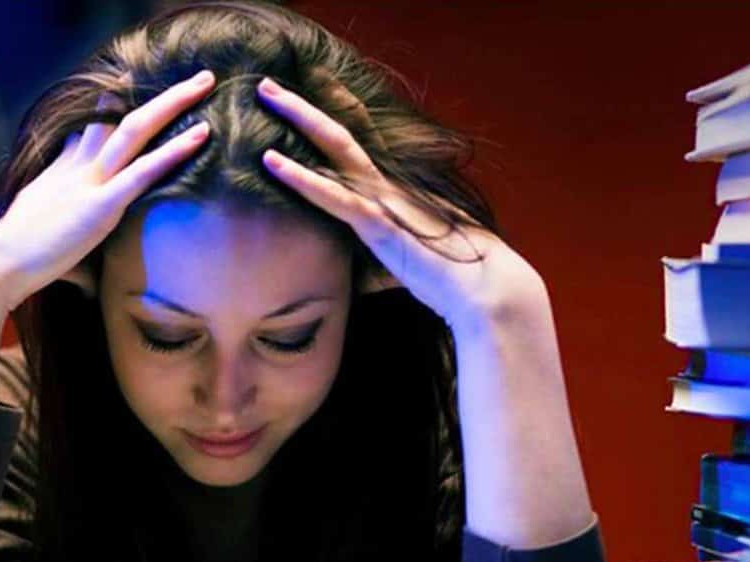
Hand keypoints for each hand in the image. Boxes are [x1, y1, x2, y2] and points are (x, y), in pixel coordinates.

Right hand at [0, 68, 217, 304]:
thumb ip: (70, 247)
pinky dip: (174, 151)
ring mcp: (87, 184)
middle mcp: (75, 169)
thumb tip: (90, 277)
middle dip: (158, 97)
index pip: (91, 131)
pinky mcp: (97, 207)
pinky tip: (201, 134)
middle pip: (119, 118)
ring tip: (206, 83)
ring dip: (173, 104)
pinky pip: (142, 172)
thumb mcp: (41, 242)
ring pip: (135, 130)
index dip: (115, 110)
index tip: (135, 91)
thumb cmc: (11, 265)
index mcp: (59, 175)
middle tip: (193, 79)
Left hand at [254, 75, 542, 331]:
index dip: (333, 113)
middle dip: (302, 107)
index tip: (306, 90)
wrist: (485, 288)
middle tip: (267, 84)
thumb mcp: (410, 260)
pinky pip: (334, 196)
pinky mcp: (379, 225)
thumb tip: (369, 275)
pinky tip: (271, 162)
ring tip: (265, 94)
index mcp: (393, 190)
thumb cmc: (452, 277)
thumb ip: (384, 257)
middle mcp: (387, 185)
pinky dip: (301, 178)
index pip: (358, 142)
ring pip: (334, 148)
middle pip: (339, 133)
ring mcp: (383, 200)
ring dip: (298, 118)